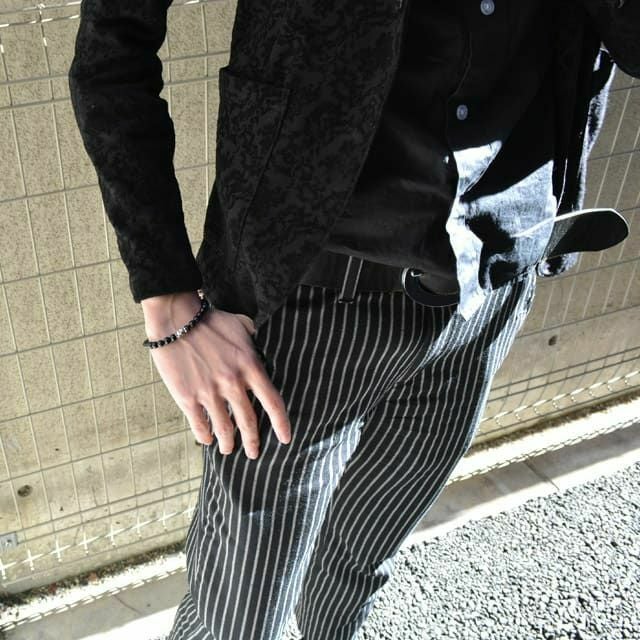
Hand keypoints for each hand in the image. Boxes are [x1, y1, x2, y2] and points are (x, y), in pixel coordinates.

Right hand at [142, 292, 291, 458]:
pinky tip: (207, 440)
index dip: (281, 424)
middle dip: (253, 442)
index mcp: (250, 367)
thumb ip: (254, 340)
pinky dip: (205, 436)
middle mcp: (233, 384)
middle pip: (249, 422)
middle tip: (254, 453)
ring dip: (228, 444)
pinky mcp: (187, 397)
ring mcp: (209, 392)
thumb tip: (260, 344)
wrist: (176, 319)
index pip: (273, 402)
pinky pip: (199, 425)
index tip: (285, 438)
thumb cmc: (210, 320)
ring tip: (229, 450)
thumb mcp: (242, 326)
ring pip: (224, 429)